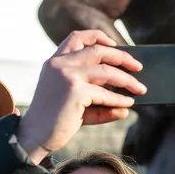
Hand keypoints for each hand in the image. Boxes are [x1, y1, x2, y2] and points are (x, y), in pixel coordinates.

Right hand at [18, 30, 145, 163]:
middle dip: (122, 57)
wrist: (34, 137)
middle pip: (98, 50)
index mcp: (55, 61)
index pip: (77, 37)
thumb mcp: (78, 104)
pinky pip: (104, 93)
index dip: (98, 37)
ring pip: (106, 71)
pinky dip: (119, 99)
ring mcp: (66, 75)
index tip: (114, 44)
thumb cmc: (55, 120)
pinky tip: (128, 104)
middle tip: (138, 67)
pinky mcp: (74, 90)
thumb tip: (127, 102)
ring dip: (127, 80)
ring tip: (140, 89)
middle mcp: (59, 64)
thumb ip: (99, 99)